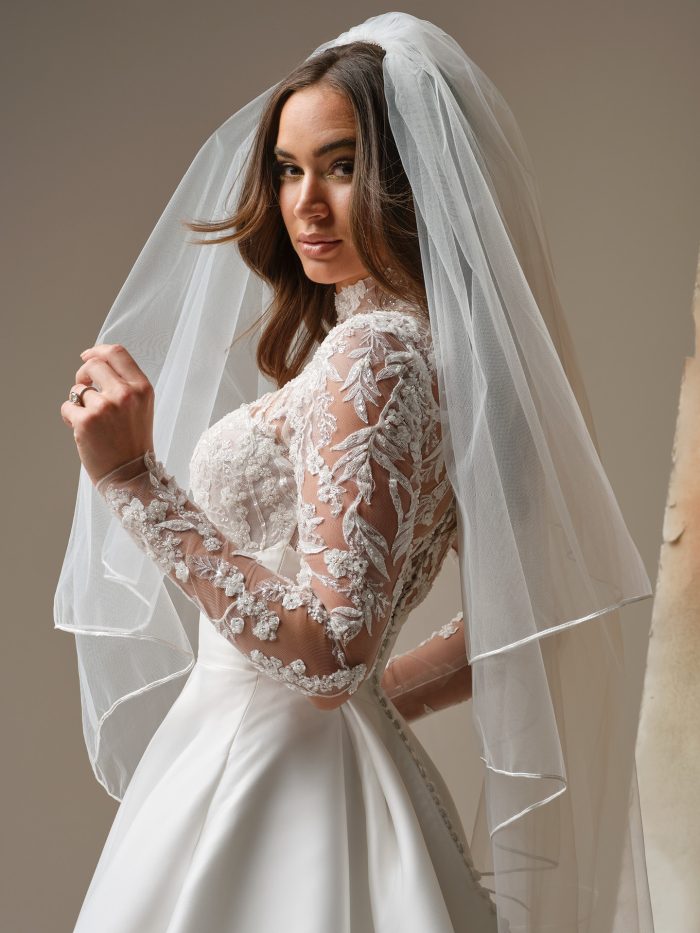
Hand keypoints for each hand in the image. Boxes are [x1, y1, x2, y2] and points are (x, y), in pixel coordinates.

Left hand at [60, 343, 154, 485]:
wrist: (132, 477)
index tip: (86, 356)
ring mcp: (105, 407)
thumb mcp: (140, 408)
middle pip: (94, 365)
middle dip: (83, 374)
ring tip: (90, 421)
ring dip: (78, 402)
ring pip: (79, 389)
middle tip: (83, 388)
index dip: (97, 351)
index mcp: (142, 388)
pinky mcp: (86, 421)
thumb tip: (93, 364)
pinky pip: (67, 407)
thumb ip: (124, 385)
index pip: (117, 353)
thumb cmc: (134, 443)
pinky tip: (82, 431)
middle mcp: (125, 394)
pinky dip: (70, 417)